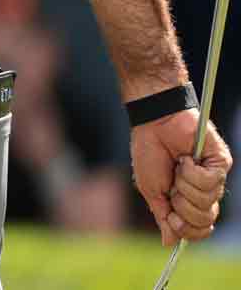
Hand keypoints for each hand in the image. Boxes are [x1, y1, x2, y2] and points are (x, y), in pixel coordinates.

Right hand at [132, 110, 232, 244]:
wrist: (153, 125)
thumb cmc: (149, 154)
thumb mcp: (151, 191)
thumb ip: (162, 217)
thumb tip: (169, 243)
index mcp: (188, 200)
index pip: (199, 229)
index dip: (187, 230)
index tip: (172, 217)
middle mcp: (205, 192)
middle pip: (205, 220)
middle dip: (184, 207)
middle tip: (173, 187)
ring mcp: (214, 178)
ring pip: (207, 202)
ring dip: (185, 185)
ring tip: (178, 167)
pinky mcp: (221, 163)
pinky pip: (210, 182)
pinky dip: (192, 171)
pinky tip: (186, 158)